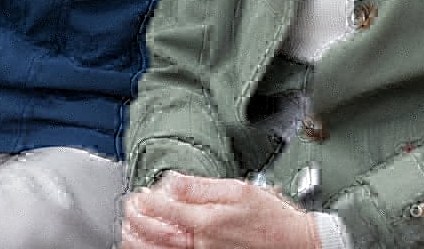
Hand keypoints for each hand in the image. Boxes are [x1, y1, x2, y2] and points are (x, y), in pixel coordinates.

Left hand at [121, 172, 318, 248]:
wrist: (295, 245)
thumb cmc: (272, 218)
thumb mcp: (239, 188)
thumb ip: (201, 186)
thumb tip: (173, 181)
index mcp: (207, 220)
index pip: (164, 209)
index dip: (146, 200)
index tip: (138, 194)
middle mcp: (201, 244)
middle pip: (156, 234)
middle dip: (136, 221)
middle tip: (128, 209)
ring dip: (139, 242)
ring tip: (129, 230)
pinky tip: (150, 247)